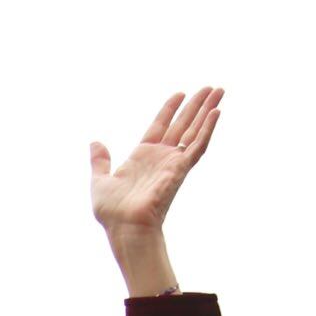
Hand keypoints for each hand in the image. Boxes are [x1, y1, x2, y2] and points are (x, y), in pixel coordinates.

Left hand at [90, 88, 221, 241]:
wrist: (124, 227)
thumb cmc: (112, 212)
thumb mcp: (100, 181)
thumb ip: (100, 161)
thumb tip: (95, 143)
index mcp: (142, 156)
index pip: (160, 126)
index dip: (170, 109)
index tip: (180, 93)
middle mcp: (161, 158)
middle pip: (183, 124)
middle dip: (196, 105)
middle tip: (211, 88)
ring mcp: (173, 163)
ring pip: (194, 130)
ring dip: (207, 110)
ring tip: (219, 91)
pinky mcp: (180, 169)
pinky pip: (197, 146)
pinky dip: (207, 129)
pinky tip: (216, 112)